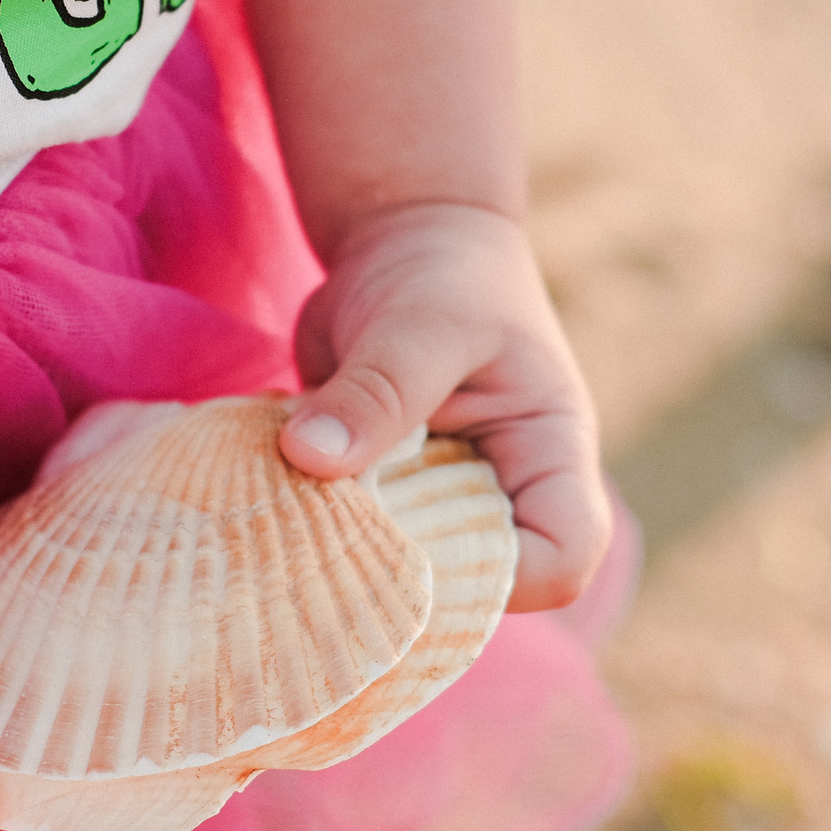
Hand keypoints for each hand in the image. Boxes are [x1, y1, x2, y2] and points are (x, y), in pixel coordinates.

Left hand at [275, 202, 609, 611]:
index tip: (411, 544)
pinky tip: (269, 494)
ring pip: (401, 578)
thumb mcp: (423, 324)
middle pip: (475, 589)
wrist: (404, 242)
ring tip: (288, 509)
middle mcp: (503, 500)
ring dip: (342, 557)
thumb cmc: (445, 274)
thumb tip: (307, 456)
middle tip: (322, 535)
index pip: (561, 564)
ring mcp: (439, 507)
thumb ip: (379, 391)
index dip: (496, 578)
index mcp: (550, 463)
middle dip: (400, 579)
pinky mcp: (380, 501)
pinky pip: (348, 545)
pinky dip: (308, 530)